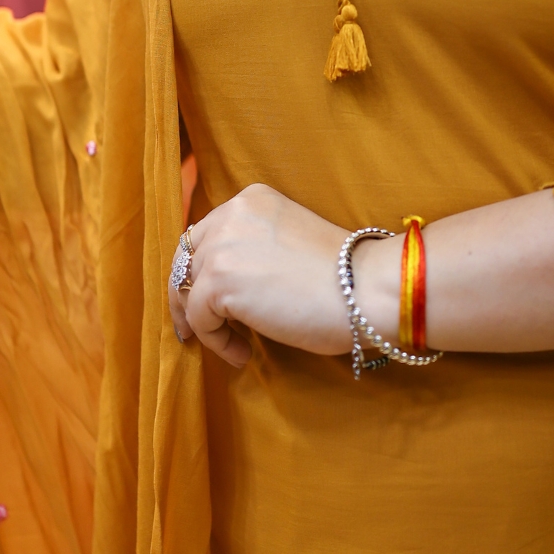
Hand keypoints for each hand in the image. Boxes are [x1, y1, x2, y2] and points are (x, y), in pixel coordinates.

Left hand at [167, 183, 355, 369]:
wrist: (366, 288)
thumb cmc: (343, 276)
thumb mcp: (290, 242)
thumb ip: (256, 248)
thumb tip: (224, 285)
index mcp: (252, 199)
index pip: (206, 234)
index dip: (200, 269)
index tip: (204, 298)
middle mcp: (232, 214)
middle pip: (187, 259)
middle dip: (187, 295)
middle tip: (196, 328)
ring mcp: (222, 246)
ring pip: (187, 291)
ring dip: (205, 323)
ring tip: (234, 347)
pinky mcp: (219, 282)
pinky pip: (198, 319)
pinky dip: (216, 342)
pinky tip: (242, 354)